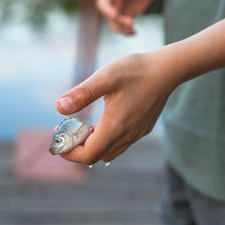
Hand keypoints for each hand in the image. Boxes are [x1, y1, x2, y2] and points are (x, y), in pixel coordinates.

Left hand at [55, 51, 177, 163]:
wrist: (167, 69)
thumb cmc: (136, 71)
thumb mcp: (105, 77)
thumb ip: (82, 94)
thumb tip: (58, 107)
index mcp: (115, 127)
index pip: (88, 155)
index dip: (69, 152)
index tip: (57, 138)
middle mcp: (127, 135)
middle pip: (96, 155)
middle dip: (76, 147)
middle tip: (64, 129)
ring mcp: (136, 134)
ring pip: (108, 151)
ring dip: (91, 144)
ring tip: (80, 126)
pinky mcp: (142, 128)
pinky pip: (120, 144)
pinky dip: (104, 140)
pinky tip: (100, 124)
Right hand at [97, 0, 158, 34]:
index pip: (103, 2)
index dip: (106, 10)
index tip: (114, 15)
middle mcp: (113, 2)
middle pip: (108, 16)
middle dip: (118, 22)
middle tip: (131, 22)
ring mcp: (119, 10)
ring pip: (114, 24)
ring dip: (121, 29)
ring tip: (133, 30)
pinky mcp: (127, 16)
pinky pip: (123, 27)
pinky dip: (127, 32)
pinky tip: (134, 32)